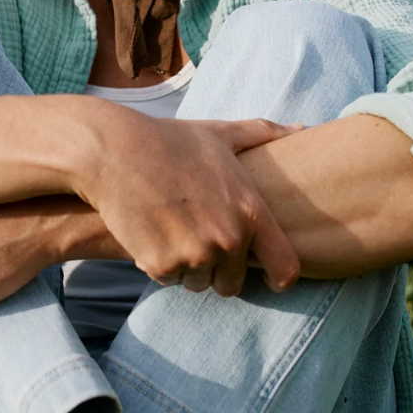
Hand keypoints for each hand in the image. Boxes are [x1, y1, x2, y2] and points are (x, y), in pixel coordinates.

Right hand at [77, 107, 301, 296]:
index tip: (267, 276)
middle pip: (232, 284)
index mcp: (250, 212)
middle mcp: (229, 239)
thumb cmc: (169, 140)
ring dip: (188, 268)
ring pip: (198, 283)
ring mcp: (195, 255)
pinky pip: (169, 280)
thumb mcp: (219, 135)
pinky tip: (151, 234)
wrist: (113, 152)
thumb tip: (299, 128)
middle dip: (218, 271)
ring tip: (172, 232)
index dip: (278, 278)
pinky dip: (160, 265)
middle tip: (198, 242)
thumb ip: (262, 135)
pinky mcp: (162, 265)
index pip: (286, 270)